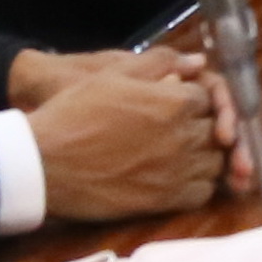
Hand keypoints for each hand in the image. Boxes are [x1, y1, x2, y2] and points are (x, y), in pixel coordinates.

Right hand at [21, 52, 240, 223]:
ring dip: (206, 156)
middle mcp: (184, 136)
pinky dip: (198, 185)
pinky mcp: (163, 200)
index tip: (180, 103)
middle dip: (206, 127)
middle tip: (180, 129)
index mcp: (176, 102)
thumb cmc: (74, 112)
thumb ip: (159, 62)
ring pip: (214, 163)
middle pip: (218, 130)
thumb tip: (196, 61)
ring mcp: (176, 171)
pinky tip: (180, 178)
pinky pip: (200, 193)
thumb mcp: (113, 73)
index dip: (196, 99)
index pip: (211, 98)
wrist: (43, 162)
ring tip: (182, 152)